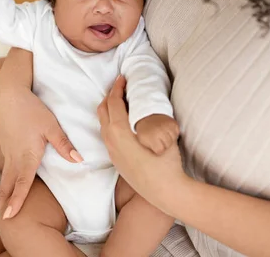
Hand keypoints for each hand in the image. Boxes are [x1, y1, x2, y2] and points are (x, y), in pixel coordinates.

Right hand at [0, 48, 82, 242]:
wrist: (8, 93)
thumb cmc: (31, 108)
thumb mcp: (51, 125)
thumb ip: (64, 145)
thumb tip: (79, 160)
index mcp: (25, 155)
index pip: (20, 183)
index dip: (16, 200)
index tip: (10, 218)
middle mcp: (13, 159)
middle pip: (4, 191)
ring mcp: (7, 156)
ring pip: (1, 185)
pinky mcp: (7, 151)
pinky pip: (3, 176)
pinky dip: (2, 192)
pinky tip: (4, 200)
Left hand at [98, 75, 187, 210]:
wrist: (165, 192)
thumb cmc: (166, 163)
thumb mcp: (162, 134)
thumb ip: (152, 117)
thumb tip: (150, 105)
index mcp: (119, 131)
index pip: (113, 102)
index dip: (117, 88)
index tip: (122, 77)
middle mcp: (111, 140)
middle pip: (103, 111)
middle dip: (110, 95)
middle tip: (121, 86)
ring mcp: (112, 151)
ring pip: (103, 124)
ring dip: (109, 109)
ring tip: (121, 101)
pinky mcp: (116, 160)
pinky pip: (107, 135)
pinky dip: (111, 122)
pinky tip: (123, 122)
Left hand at [136, 114, 179, 154]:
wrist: (147, 116)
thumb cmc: (145, 132)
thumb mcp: (142, 142)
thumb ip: (149, 151)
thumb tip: (151, 165)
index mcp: (151, 138)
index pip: (160, 150)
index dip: (158, 148)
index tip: (154, 144)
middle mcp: (160, 132)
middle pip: (168, 145)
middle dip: (164, 144)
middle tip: (158, 138)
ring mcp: (167, 126)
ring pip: (173, 138)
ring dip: (169, 137)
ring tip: (162, 134)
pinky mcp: (173, 123)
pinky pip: (176, 131)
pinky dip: (173, 132)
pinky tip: (166, 130)